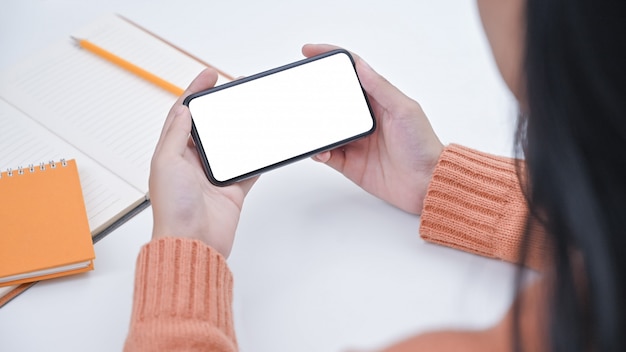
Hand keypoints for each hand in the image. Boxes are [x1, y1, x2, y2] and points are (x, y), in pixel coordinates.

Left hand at [149, 69, 257, 256]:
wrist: (193, 242)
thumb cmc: (173, 209)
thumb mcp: (167, 162)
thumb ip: (176, 134)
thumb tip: (184, 109)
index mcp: (172, 153)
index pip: (183, 114)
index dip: (195, 92)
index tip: (210, 76)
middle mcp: (192, 163)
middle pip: (209, 126)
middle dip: (220, 106)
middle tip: (235, 88)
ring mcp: (213, 176)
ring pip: (230, 144)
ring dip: (240, 127)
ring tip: (251, 109)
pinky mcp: (232, 190)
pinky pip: (248, 168)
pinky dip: (256, 157)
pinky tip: (264, 144)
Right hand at [302, 44, 443, 214]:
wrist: (426, 185)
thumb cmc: (423, 147)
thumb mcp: (405, 111)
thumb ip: (381, 88)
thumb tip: (361, 66)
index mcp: (379, 100)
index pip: (352, 72)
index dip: (331, 59)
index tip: (309, 51)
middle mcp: (365, 118)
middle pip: (332, 99)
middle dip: (313, 92)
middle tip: (297, 88)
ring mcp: (355, 141)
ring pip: (325, 128)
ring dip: (313, 126)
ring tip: (306, 124)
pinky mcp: (350, 163)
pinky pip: (326, 154)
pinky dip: (319, 151)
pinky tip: (320, 151)